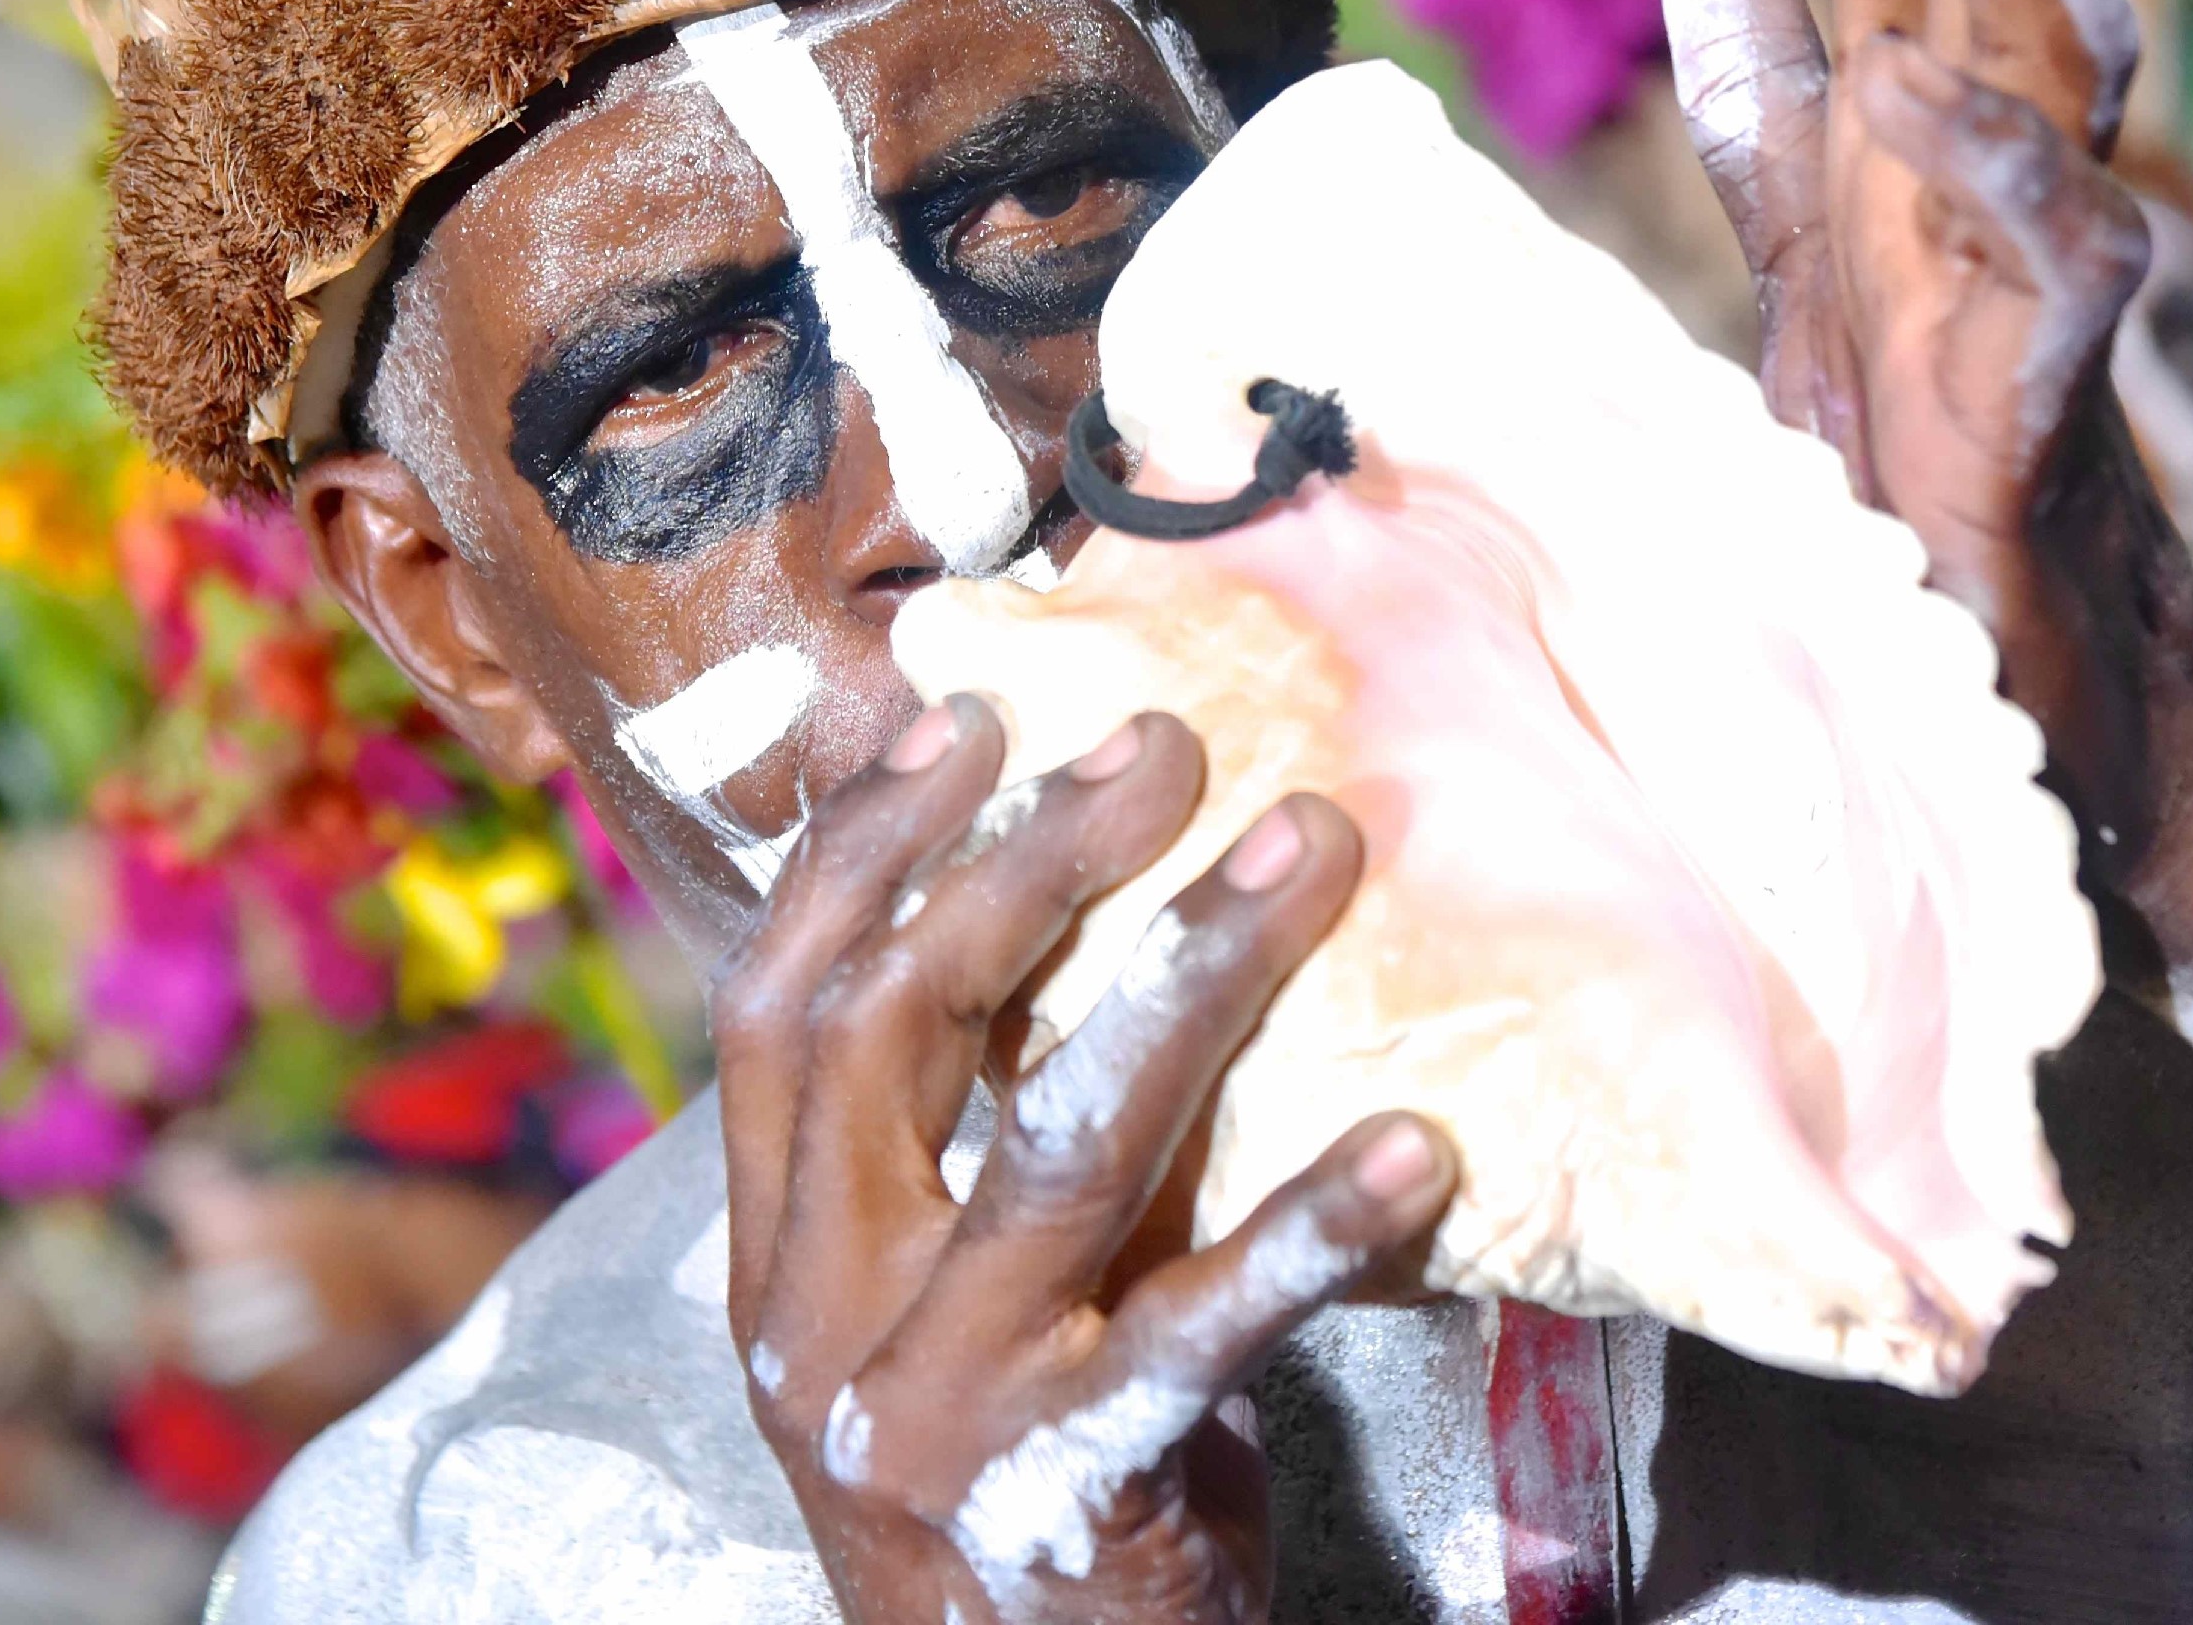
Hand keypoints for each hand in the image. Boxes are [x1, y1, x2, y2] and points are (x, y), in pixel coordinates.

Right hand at [716, 696, 1457, 1623]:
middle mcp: (821, 1320)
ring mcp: (932, 1406)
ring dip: (1189, 974)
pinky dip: (1308, 1224)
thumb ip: (983, 1128)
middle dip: (1030, 862)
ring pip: (1053, 1145)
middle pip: (900, 1033)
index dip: (859, 849)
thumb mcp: (958, 1296)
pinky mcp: (1070, 1481)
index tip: (962, 712)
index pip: (779, 1007)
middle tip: (1165, 743)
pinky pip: (1200, 1325)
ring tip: (1308, 845)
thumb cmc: (1024, 1469)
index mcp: (779, 1256)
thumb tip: (1051, 892)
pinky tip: (1414, 1146)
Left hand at [1663, 0, 2192, 944]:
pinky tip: (1902, 88)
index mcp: (1921, 133)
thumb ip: (1771, 108)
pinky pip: (2050, 275)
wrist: (2040, 732)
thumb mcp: (1811, 269)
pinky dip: (1986, 178)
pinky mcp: (2047, 427)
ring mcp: (2031, 293)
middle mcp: (1990, 185)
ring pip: (2036, 56)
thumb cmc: (1932, 493)